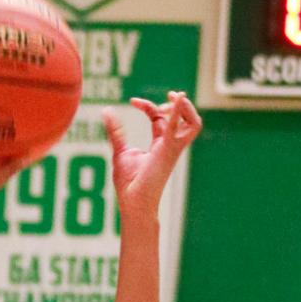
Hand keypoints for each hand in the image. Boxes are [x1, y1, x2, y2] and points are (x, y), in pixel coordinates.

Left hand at [103, 92, 201, 225]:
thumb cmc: (128, 183)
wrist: (133, 202)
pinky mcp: (169, 151)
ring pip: (194, 124)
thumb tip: (106, 110)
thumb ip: (115, 130)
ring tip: (174, 98)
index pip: (159, 117)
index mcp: (160, 144)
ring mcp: (172, 148)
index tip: (132, 101)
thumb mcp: (120, 150)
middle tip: (162, 102)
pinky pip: (182, 129)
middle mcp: (170, 145)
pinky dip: (180, 113)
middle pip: (184, 118)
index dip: (148, 105)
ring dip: (186, 108)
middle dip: (178, 104)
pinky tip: (178, 98)